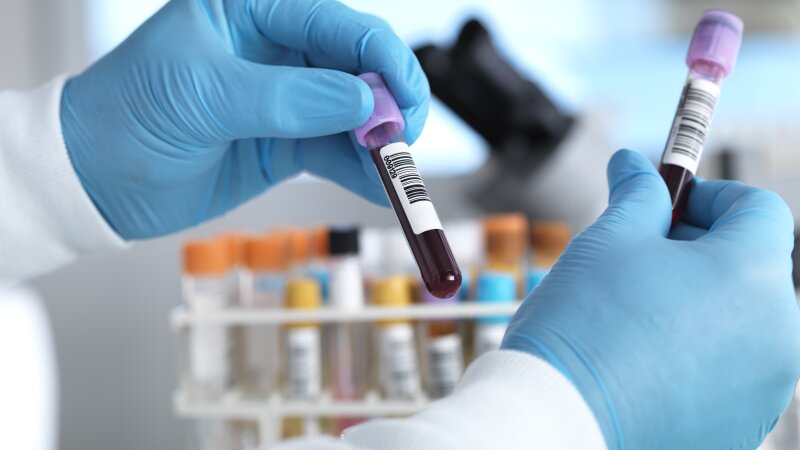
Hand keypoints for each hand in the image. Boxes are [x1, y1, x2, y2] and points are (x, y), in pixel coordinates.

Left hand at [60, 0, 428, 238]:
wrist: (94, 178)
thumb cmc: (128, 114)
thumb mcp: (204, 95)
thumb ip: (288, 98)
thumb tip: (365, 102)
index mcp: (254, 8)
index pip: (337, 23)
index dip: (381, 59)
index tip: (403, 99)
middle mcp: (277, 49)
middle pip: (358, 68)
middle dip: (389, 104)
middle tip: (403, 141)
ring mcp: (286, 99)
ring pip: (355, 115)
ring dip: (381, 145)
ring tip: (397, 176)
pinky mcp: (286, 143)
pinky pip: (337, 153)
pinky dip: (362, 171)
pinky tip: (380, 188)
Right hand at [502, 149, 799, 448]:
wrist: (558, 417)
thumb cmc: (583, 322)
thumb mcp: (608, 239)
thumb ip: (637, 194)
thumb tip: (635, 165)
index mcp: (754, 275)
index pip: (759, 210)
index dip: (710, 195)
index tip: (667, 203)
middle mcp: (779, 334)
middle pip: (752, 267)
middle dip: (700, 250)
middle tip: (640, 254)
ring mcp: (764, 389)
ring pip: (740, 322)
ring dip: (698, 302)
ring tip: (635, 310)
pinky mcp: (739, 427)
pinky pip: (729, 372)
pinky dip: (697, 353)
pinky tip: (642, 356)